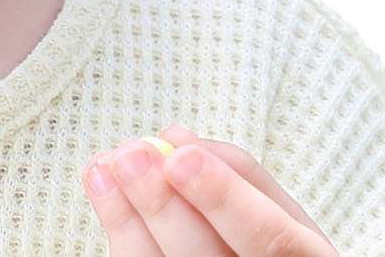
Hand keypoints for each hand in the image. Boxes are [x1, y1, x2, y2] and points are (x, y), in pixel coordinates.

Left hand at [83, 124, 338, 255]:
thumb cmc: (273, 244)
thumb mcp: (279, 208)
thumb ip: (237, 173)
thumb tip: (176, 140)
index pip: (274, 242)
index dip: (226, 200)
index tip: (181, 158)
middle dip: (163, 205)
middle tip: (131, 156)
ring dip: (129, 218)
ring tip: (105, 166)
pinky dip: (123, 233)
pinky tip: (105, 191)